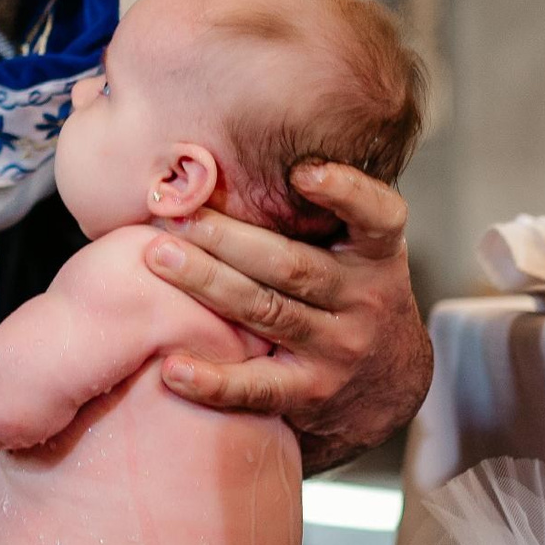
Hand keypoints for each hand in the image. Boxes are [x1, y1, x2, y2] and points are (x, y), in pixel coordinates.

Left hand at [144, 161, 431, 469]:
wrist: (387, 385)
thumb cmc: (350, 293)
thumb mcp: (357, 250)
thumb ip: (319, 210)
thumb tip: (239, 149)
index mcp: (376, 255)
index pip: (378, 217)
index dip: (346, 193)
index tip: (305, 170)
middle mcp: (363, 300)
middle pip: (291, 264)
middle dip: (228, 237)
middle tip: (176, 211)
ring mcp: (337, 350)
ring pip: (266, 312)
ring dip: (207, 284)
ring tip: (158, 257)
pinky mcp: (311, 395)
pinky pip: (257, 388)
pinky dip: (213, 380)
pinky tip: (172, 367)